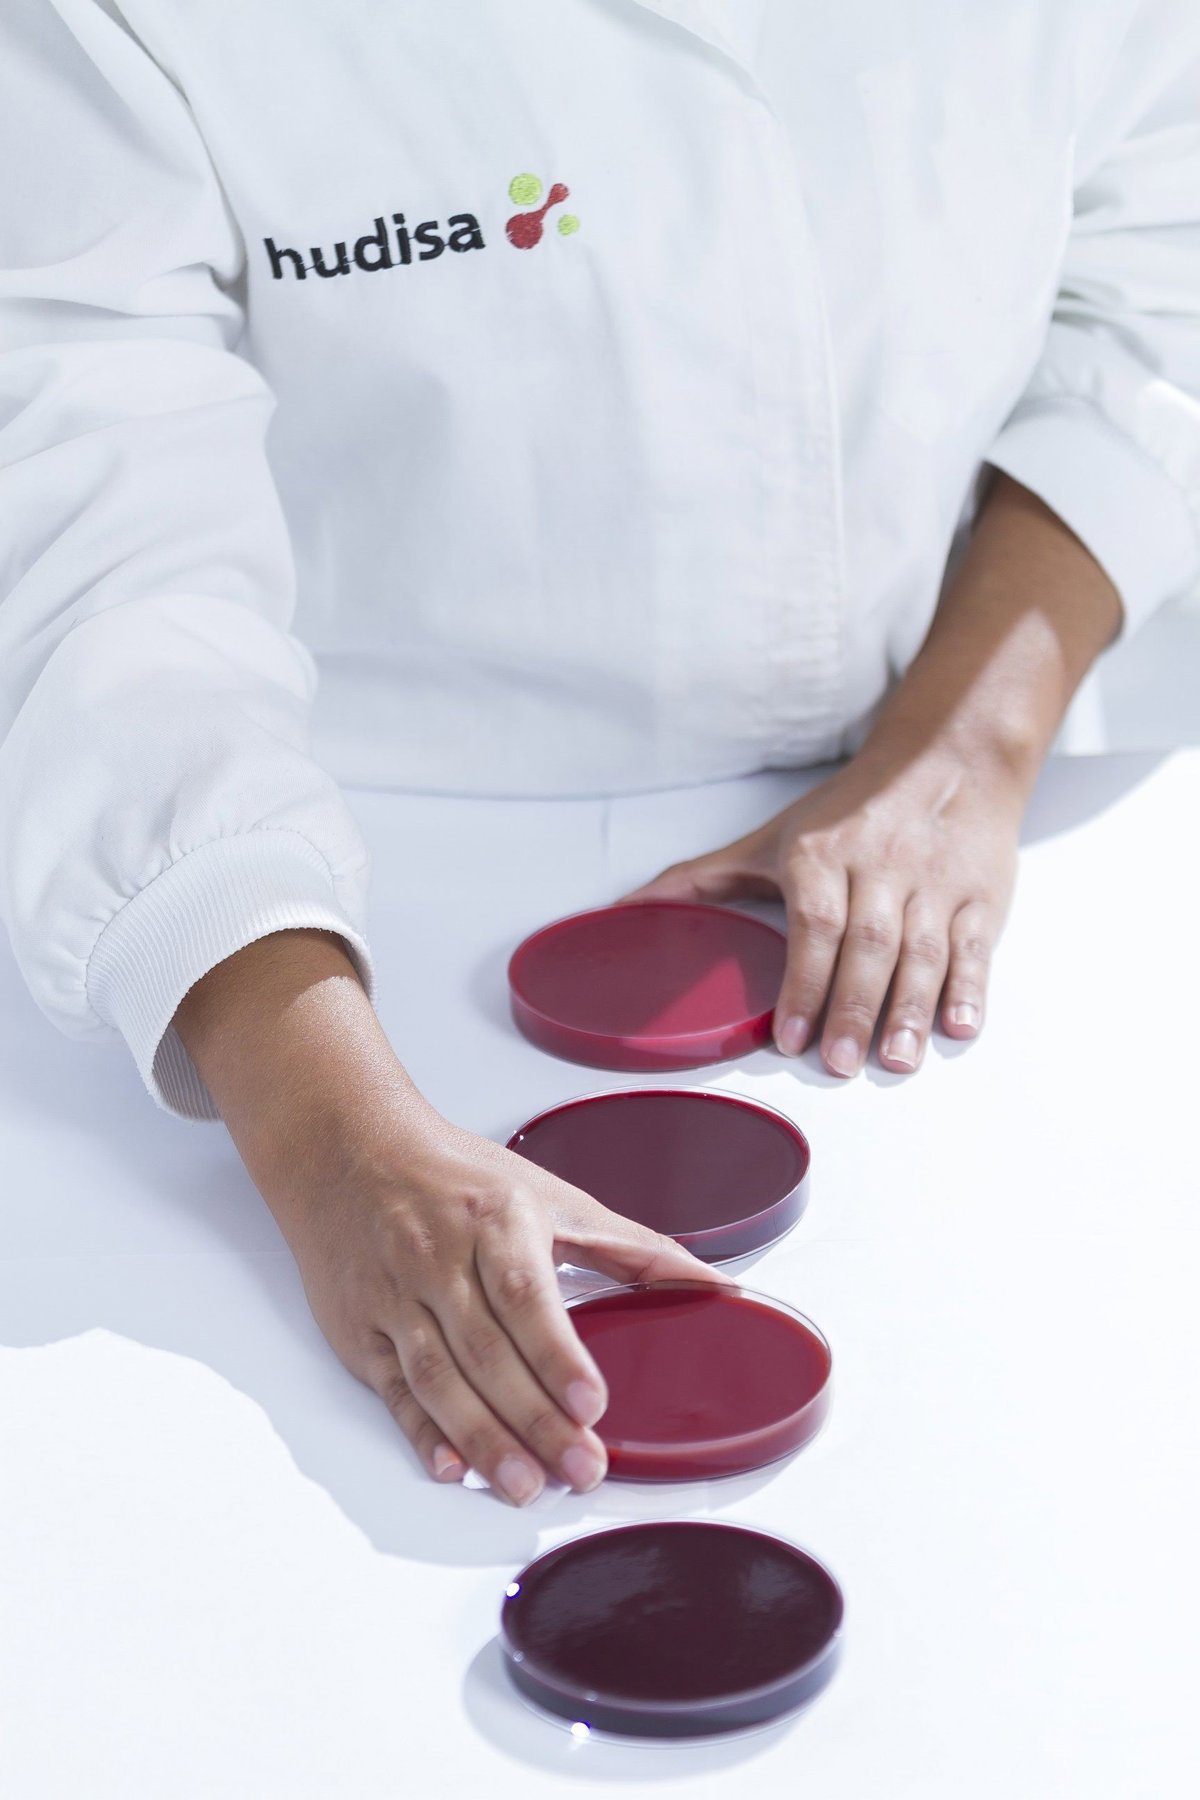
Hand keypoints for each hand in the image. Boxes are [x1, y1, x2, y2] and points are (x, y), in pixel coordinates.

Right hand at [173, 929, 727, 1505]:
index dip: (556, 1355)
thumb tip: (713, 1284)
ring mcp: (393, 1296)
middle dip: (534, 1420)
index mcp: (493, 1219)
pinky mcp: (359, 1329)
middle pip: (487, 1352)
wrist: (347, 1149)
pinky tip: (450, 1465)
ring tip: (524, 1486)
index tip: (591, 1405)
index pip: (524, 1294)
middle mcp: (437, 1258)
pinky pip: (392, 1389)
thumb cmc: (456, 1175)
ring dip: (481, 1439)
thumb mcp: (550, 1195)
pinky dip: (419, 1431)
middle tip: (579, 1470)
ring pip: (438, 1379)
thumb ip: (631, 1247)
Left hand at [620, 749, 1022, 1076]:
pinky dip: (970, 988)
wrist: (948, 759)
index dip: (803, 982)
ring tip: (894, 1060)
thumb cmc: (852, 809)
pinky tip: (958, 1026)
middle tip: (840, 1065)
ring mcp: (934, 884)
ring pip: (923, 953)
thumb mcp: (773, 838)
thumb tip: (622, 912)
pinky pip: (975, 946)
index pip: (815, 924)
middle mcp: (881, 868)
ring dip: (909, 1011)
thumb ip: (702, 879)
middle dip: (853, 1009)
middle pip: (869, 946)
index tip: (789, 1036)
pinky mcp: (981, 896)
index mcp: (824, 854)